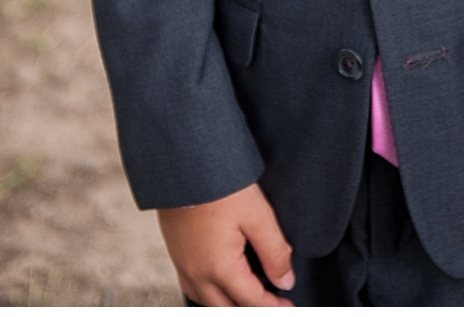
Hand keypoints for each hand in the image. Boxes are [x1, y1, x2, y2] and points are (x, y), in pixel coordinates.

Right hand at [157, 182, 294, 305]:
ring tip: (250, 294)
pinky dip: (211, 292)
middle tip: (273, 303)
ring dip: (229, 303)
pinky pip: (192, 286)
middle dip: (251, 308)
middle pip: (227, 308)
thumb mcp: (258, 215)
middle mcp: (196, 273)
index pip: (251, 301)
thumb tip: (285, 280)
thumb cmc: (221, 184)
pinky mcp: (175, 251)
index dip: (273, 307)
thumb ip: (274, 251)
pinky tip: (222, 281)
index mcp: (219, 267)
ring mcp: (182, 264)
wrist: (185, 161)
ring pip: (206, 301)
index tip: (288, 307)